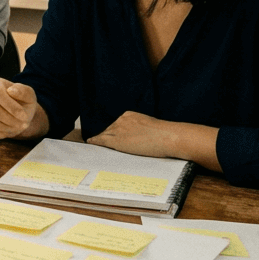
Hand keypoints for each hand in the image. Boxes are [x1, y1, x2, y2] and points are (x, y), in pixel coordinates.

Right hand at [0, 77, 43, 139]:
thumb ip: (24, 91)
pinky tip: (7, 132)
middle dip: (10, 120)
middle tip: (22, 125)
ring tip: (16, 127)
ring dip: (7, 128)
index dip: (12, 107)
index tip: (24, 116)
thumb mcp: (30, 96)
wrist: (18, 115)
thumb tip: (11, 90)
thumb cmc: (23, 103)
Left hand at [89, 112, 219, 168]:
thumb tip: (138, 136)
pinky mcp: (117, 140)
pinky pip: (102, 140)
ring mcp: (118, 129)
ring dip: (101, 140)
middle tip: (102, 142)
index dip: (114, 131)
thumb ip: (139, 129)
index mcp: (129, 115)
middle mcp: (121, 120)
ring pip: (105, 135)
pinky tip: (91, 143)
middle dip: (108, 136)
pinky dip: (96, 141)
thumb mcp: (149, 126)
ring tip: (95, 144)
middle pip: (110, 129)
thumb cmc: (164, 134)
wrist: (167, 137)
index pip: (117, 124)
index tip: (112, 135)